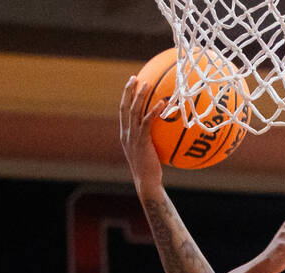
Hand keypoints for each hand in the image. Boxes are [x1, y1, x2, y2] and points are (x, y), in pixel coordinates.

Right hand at [119, 75, 165, 190]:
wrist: (146, 182)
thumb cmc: (149, 169)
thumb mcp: (146, 151)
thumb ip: (149, 138)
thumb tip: (161, 129)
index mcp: (125, 134)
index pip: (122, 111)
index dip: (125, 96)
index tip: (131, 84)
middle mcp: (126, 133)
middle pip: (125, 107)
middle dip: (129, 91)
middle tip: (135, 78)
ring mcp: (133, 137)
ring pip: (134, 111)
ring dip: (140, 96)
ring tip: (147, 84)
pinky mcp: (142, 141)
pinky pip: (147, 122)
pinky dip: (154, 111)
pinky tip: (162, 103)